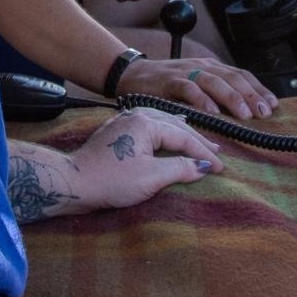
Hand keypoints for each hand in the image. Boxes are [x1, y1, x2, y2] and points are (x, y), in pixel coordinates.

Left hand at [67, 107, 220, 211]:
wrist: (74, 182)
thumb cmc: (112, 180)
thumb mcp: (152, 177)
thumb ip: (181, 168)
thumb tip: (204, 167)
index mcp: (146, 122)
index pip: (183, 137)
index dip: (204, 153)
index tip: (221, 167)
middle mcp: (136, 115)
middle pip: (174, 126)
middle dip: (196, 140)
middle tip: (216, 152)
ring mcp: (124, 121)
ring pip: (161, 122)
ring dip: (181, 133)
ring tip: (197, 140)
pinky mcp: (116, 132)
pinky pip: (148, 126)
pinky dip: (164, 132)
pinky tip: (167, 135)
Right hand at [117, 56, 278, 119]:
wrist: (131, 76)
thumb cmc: (166, 87)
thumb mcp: (195, 86)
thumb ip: (215, 94)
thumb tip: (244, 113)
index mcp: (210, 67)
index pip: (240, 75)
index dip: (258, 88)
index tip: (273, 105)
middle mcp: (201, 66)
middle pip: (232, 77)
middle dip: (251, 95)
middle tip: (264, 113)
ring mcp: (185, 72)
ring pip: (213, 81)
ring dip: (232, 98)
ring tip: (245, 115)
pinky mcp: (168, 81)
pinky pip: (187, 88)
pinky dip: (201, 99)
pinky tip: (212, 112)